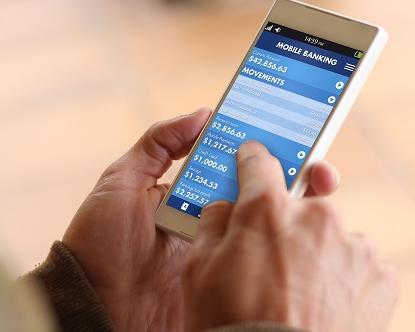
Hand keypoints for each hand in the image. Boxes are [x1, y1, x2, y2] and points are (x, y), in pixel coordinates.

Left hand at [62, 109, 341, 330]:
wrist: (92, 302)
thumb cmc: (99, 241)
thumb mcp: (122, 181)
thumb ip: (158, 143)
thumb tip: (203, 113)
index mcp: (193, 194)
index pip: (237, 166)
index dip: (268, 151)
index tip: (298, 135)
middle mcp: (213, 220)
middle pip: (263, 195)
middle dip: (297, 179)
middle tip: (321, 171)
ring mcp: (220, 252)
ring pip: (267, 227)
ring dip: (296, 212)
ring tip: (318, 194)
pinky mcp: (222, 281)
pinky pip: (256, 262)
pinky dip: (279, 250)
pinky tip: (298, 234)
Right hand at [182, 141, 398, 331]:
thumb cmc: (229, 325)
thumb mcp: (197, 272)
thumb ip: (212, 225)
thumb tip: (224, 208)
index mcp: (268, 209)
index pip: (259, 163)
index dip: (250, 160)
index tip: (251, 160)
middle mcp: (317, 218)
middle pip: (300, 206)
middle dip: (284, 227)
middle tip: (266, 264)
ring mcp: (354, 250)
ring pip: (333, 238)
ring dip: (318, 256)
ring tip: (297, 296)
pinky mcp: (379, 282)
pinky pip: (362, 270)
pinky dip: (347, 283)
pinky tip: (326, 307)